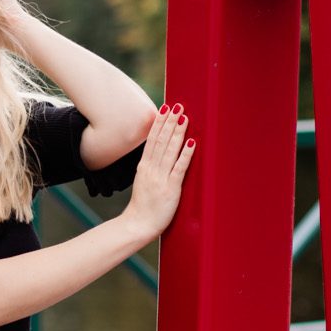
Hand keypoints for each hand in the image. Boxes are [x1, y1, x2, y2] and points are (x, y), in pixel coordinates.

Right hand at [123, 104, 195, 240]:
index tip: (165, 109)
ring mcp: (161, 178)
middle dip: (169, 122)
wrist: (138, 225)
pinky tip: (192, 143)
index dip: (160, 123)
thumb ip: (150, 167)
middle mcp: (151, 169)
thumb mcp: (143, 181)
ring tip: (184, 118)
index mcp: (144, 166)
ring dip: (178, 133)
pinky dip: (186, 154)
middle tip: (177, 106)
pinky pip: (179, 168)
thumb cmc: (143, 206)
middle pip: (160, 140)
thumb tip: (157, 154)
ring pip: (170, 150)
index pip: (152, 140)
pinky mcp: (171, 189)